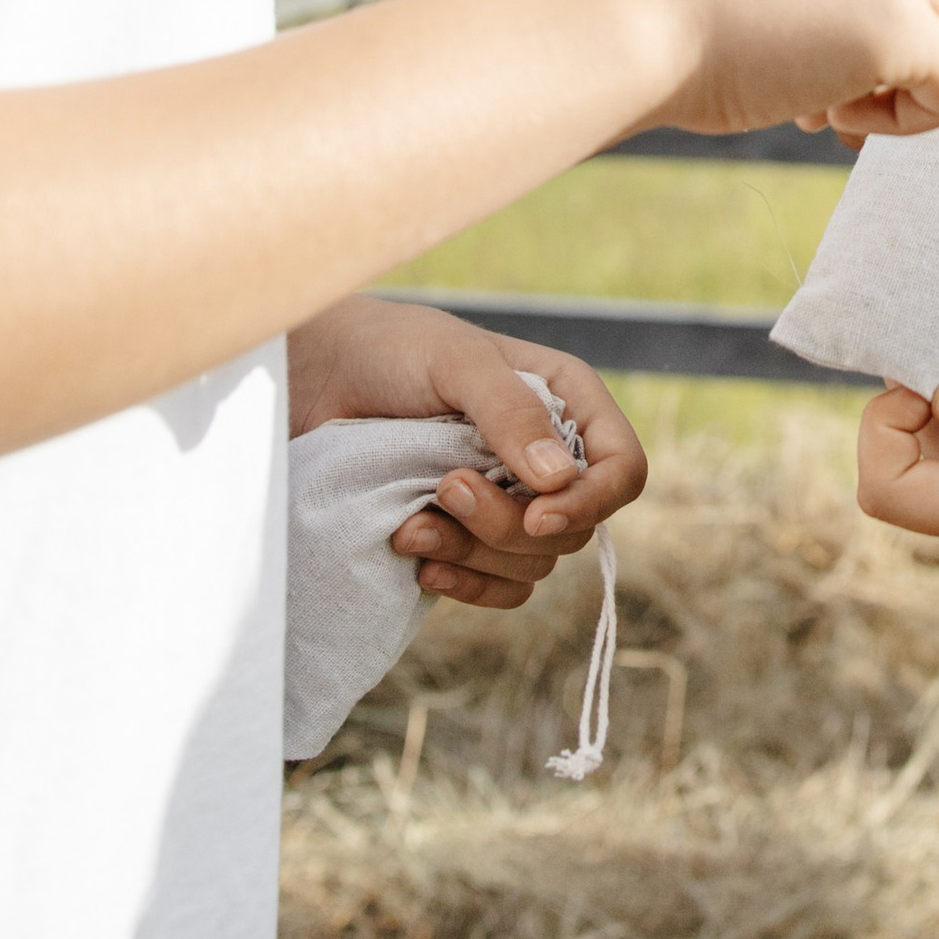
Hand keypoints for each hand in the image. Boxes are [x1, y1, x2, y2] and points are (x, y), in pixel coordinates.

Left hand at [286, 295, 645, 612]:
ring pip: (533, 565)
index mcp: (565, 403)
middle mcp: (547, 457)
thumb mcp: (455, 361)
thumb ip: (510, 412)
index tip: (538, 514)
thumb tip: (558, 481)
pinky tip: (419, 563)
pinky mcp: (468, 539)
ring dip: (473, 555)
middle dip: (507, 524)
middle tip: (445, 488)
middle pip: (573, 529)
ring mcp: (509, 502)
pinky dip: (464, 586)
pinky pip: (499, 590)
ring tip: (411, 523)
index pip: (621, 469)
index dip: (592, 501)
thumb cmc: (390, 349)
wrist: (318, 379)